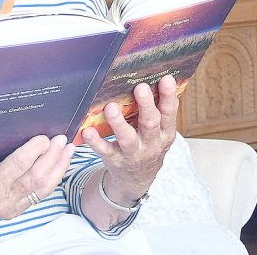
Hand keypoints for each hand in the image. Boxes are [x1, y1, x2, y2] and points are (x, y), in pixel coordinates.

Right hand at [0, 134, 73, 219]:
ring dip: (58, 168)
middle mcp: (0, 201)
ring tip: (68, 150)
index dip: (34, 151)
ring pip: (43, 189)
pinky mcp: (15, 211)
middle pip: (36, 178)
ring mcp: (10, 209)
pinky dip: (52, 178)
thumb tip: (11, 125)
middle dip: (52, 158)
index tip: (44, 137)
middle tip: (61, 140)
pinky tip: (59, 165)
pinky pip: (39, 194)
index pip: (18, 166)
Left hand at [81, 74, 178, 203]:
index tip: (166, 78)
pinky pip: (105, 150)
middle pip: (150, 123)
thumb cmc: (148, 145)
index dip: (169, 97)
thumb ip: (158, 111)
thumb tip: (157, 79)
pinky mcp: (115, 160)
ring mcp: (133, 153)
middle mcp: (151, 144)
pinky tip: (87, 131)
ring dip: (119, 122)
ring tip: (111, 107)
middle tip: (140, 87)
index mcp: (164, 133)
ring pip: (127, 138)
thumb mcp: (160, 132)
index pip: (169, 113)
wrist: (138, 179)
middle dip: (146, 105)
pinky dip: (96, 141)